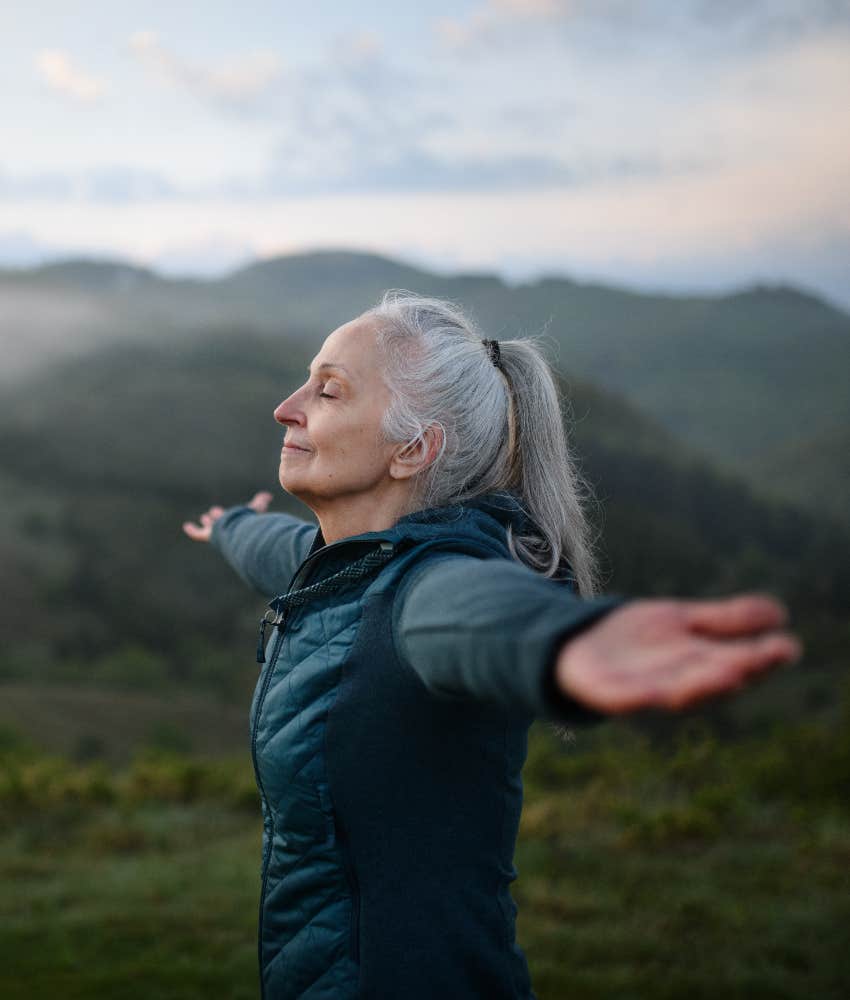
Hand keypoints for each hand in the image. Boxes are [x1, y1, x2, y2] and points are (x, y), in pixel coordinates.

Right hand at [182, 491, 272, 542]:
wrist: (241, 533)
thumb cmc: (249, 522)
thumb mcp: (255, 509)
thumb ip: (260, 502)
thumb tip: (268, 495)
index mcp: (238, 523)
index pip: (233, 517)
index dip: (230, 513)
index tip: (226, 509)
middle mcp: (228, 530)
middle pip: (223, 523)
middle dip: (219, 517)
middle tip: (213, 513)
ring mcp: (218, 533)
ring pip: (212, 527)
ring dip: (209, 522)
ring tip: (205, 517)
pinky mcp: (209, 536)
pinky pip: (198, 534)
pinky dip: (193, 531)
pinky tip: (187, 526)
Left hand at [555, 593, 802, 713]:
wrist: (576, 644)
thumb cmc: (636, 639)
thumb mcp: (683, 621)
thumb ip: (726, 620)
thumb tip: (780, 613)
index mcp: (698, 665)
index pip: (737, 662)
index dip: (762, 658)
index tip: (789, 647)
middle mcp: (676, 682)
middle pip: (710, 679)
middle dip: (737, 671)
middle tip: (763, 660)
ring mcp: (641, 690)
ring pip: (675, 693)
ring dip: (700, 686)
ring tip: (730, 672)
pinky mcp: (606, 693)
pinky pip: (624, 699)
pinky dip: (640, 699)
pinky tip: (655, 694)